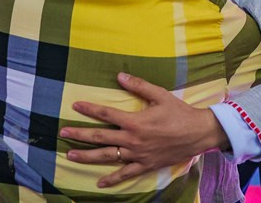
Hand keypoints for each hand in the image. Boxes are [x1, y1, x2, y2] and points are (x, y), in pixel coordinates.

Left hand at [59, 72, 227, 187]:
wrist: (198, 133)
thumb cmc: (179, 112)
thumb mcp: (160, 95)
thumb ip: (139, 86)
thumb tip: (120, 76)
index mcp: (134, 121)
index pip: (106, 113)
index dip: (89, 109)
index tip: (75, 106)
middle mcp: (132, 140)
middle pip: (100, 137)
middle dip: (79, 135)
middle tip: (63, 133)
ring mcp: (138, 155)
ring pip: (107, 157)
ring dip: (87, 156)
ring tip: (70, 156)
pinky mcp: (145, 165)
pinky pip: (126, 174)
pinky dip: (112, 180)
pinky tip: (100, 183)